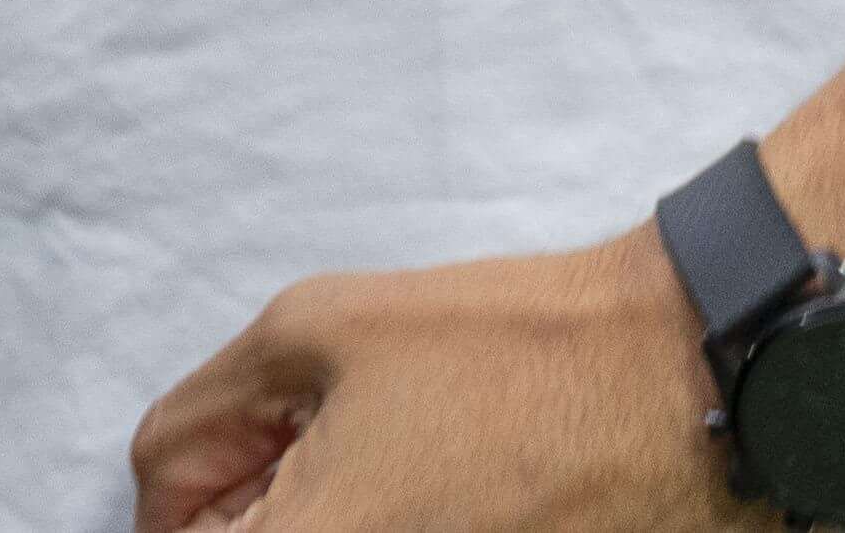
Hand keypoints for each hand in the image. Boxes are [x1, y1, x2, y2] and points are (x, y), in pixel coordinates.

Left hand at [131, 228, 752, 530]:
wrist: (679, 387)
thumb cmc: (511, 350)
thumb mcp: (310, 331)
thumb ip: (203, 420)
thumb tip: (164, 498)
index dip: (188, 505)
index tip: (236, 458)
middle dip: (257, 512)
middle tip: (313, 449)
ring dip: (323, 518)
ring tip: (392, 464)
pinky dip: (386, 522)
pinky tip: (435, 490)